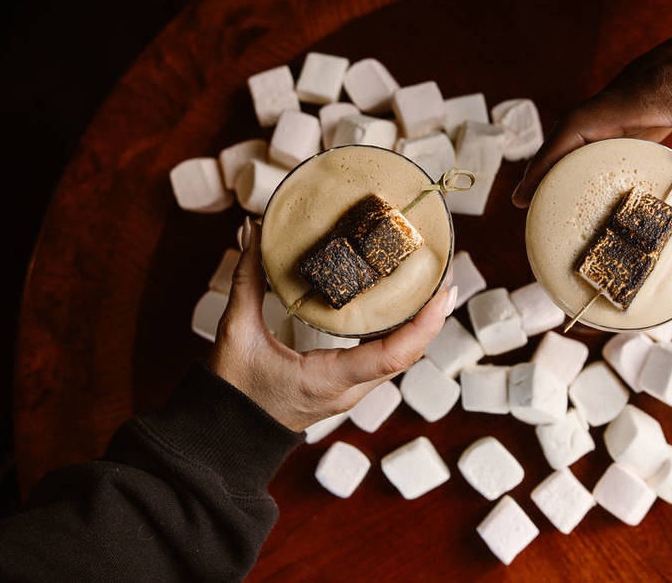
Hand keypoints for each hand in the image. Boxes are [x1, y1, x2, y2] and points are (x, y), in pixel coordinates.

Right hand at [208, 217, 457, 431]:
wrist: (226, 438)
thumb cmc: (231, 393)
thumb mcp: (236, 333)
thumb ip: (246, 281)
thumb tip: (252, 232)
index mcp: (327, 380)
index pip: (391, 357)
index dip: (424, 326)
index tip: (445, 294)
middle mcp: (348, 391)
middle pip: (406, 355)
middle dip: (431, 316)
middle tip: (443, 272)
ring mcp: (350, 393)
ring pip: (399, 359)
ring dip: (419, 325)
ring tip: (430, 283)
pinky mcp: (346, 389)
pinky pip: (384, 360)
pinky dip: (400, 334)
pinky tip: (403, 306)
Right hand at [512, 0, 671, 286]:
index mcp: (648, 92)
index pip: (578, 127)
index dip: (546, 164)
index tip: (523, 199)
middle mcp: (638, 82)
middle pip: (578, 126)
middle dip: (554, 168)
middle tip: (539, 211)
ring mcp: (649, 80)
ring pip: (599, 121)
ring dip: (580, 157)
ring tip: (569, 198)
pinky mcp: (663, 83)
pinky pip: (623, 118)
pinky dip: (611, 148)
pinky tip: (619, 175)